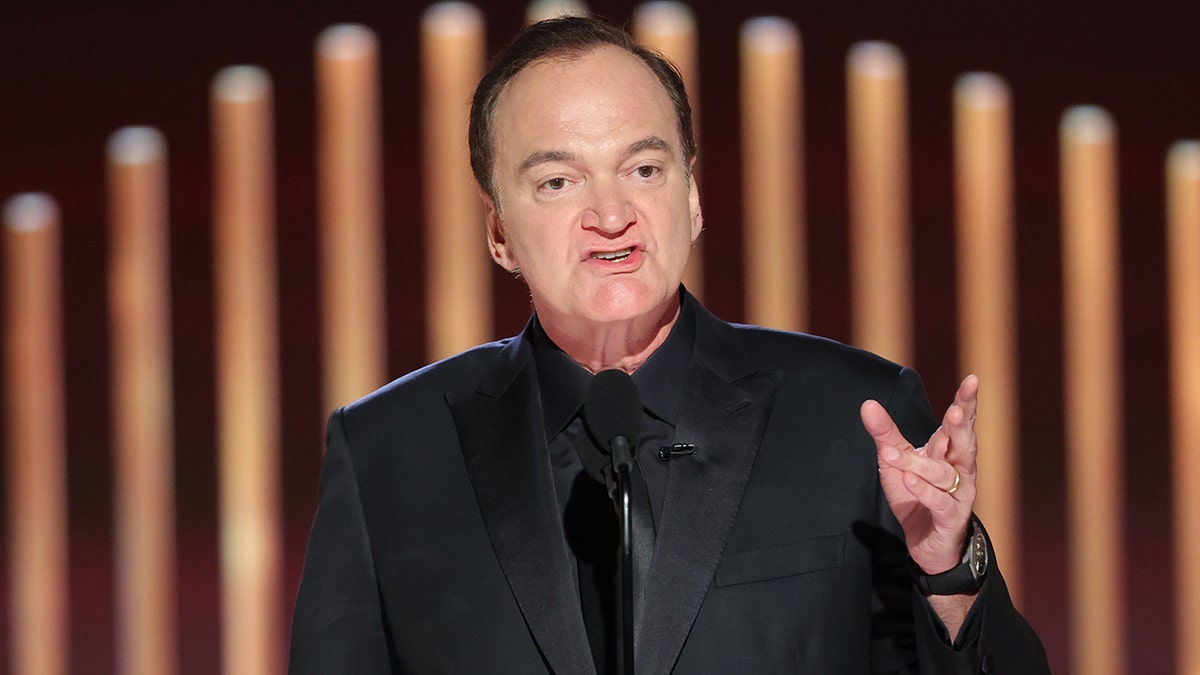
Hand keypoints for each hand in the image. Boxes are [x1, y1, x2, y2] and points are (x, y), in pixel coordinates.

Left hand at [860, 375, 978, 575]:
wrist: (928, 543)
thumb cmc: (916, 496)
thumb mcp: (896, 461)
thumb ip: (885, 434)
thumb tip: (867, 404)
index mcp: (949, 451)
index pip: (959, 422)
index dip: (966, 402)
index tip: (972, 380)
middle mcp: (960, 469)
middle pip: (965, 443)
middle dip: (961, 426)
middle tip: (956, 410)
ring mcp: (959, 495)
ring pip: (944, 474)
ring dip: (920, 464)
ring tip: (895, 454)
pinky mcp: (951, 518)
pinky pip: (940, 503)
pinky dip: (925, 492)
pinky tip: (910, 480)